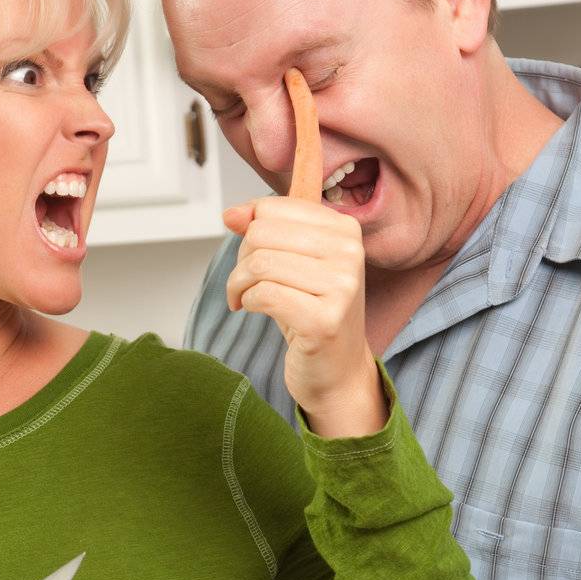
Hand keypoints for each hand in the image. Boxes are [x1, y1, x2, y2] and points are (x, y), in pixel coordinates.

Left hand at [222, 197, 385, 437]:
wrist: (338, 371)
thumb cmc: (312, 314)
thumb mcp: (292, 264)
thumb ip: (266, 231)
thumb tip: (231, 213)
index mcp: (345, 230)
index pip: (273, 208)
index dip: (248, 231)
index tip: (248, 255)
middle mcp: (349, 253)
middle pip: (262, 234)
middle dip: (241, 260)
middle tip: (244, 283)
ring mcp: (341, 288)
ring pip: (259, 264)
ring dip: (238, 284)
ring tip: (242, 298)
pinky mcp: (323, 321)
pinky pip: (264, 295)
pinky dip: (248, 302)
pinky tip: (252, 310)